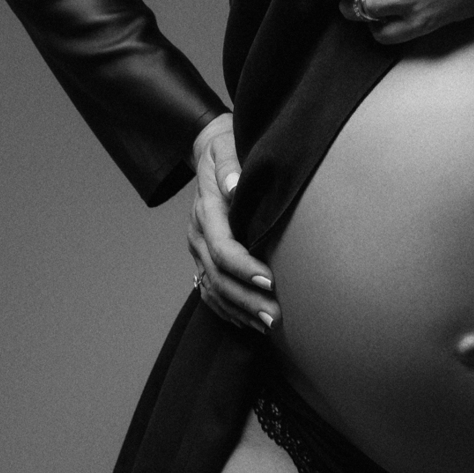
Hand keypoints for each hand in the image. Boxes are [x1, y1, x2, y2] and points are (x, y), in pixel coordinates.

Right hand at [187, 113, 277, 336]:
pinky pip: (209, 290)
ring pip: (213, 288)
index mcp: (206, 210)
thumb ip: (230, 165)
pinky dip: (227, 309)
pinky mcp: (202, 256)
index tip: (270, 280)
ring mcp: (197, 248)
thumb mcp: (227, 146)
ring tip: (268, 326)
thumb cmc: (225, 146)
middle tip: (275, 316)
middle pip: (218, 276)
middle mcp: (197, 234)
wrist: (207, 147)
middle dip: (246, 299)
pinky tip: (248, 322)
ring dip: (239, 310)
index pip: (222, 247)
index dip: (244, 267)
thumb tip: (234, 186)